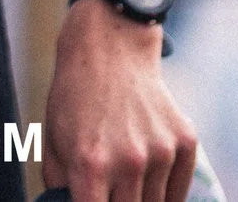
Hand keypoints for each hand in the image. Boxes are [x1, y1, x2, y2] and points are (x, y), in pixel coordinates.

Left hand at [40, 0, 200, 201]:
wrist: (110, 50)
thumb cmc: (74, 98)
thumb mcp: (52, 141)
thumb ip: (60, 187)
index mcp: (90, 163)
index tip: (93, 201)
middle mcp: (129, 161)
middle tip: (110, 191)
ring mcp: (161, 152)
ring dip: (140, 201)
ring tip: (125, 183)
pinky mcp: (185, 142)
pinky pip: (178, 191)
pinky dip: (165, 194)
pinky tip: (148, 181)